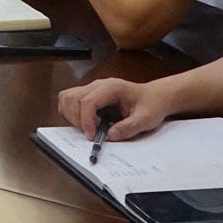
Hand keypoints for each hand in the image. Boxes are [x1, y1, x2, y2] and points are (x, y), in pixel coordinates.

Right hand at [57, 76, 172, 142]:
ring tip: (85, 128)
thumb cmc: (151, 105)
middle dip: (76, 119)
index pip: (88, 101)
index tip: (91, 136)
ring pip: (67, 97)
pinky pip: (70, 99)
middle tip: (89, 134)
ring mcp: (92, 88)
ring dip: (70, 115)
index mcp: (112, 88)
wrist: (155, 96)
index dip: (86, 121)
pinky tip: (83, 122)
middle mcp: (98, 85)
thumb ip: (129, 127)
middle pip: (72, 98)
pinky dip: (70, 112)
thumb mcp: (146, 119)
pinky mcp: (89, 94)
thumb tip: (110, 136)